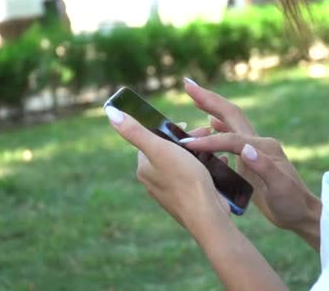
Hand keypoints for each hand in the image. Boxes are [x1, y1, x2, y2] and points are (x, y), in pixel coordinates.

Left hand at [104, 106, 229, 230]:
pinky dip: (205, 165)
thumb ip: (135, 131)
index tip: (185, 125)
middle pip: (168, 150)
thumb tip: (110, 113)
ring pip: (183, 162)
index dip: (168, 129)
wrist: (206, 215)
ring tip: (213, 145)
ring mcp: (171, 190)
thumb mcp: (159, 149)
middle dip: (187, 139)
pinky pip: (195, 175)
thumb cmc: (184, 180)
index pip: (151, 139)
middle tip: (205, 133)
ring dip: (198, 150)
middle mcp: (154, 180)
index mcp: (144, 168)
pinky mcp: (188, 197)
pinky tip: (218, 161)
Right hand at [181, 79, 320, 242]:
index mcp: (263, 147)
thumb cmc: (292, 203)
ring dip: (211, 107)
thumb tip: (245, 149)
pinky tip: (210, 123)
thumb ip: (264, 167)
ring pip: (230, 121)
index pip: (231, 139)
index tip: (187, 144)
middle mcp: (258, 142)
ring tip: (194, 97)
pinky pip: (230, 135)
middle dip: (208, 99)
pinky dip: (218, 125)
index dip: (208, 140)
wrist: (302, 212)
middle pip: (230, 114)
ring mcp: (254, 148)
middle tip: (188, 85)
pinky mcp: (250, 157)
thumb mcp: (280, 188)